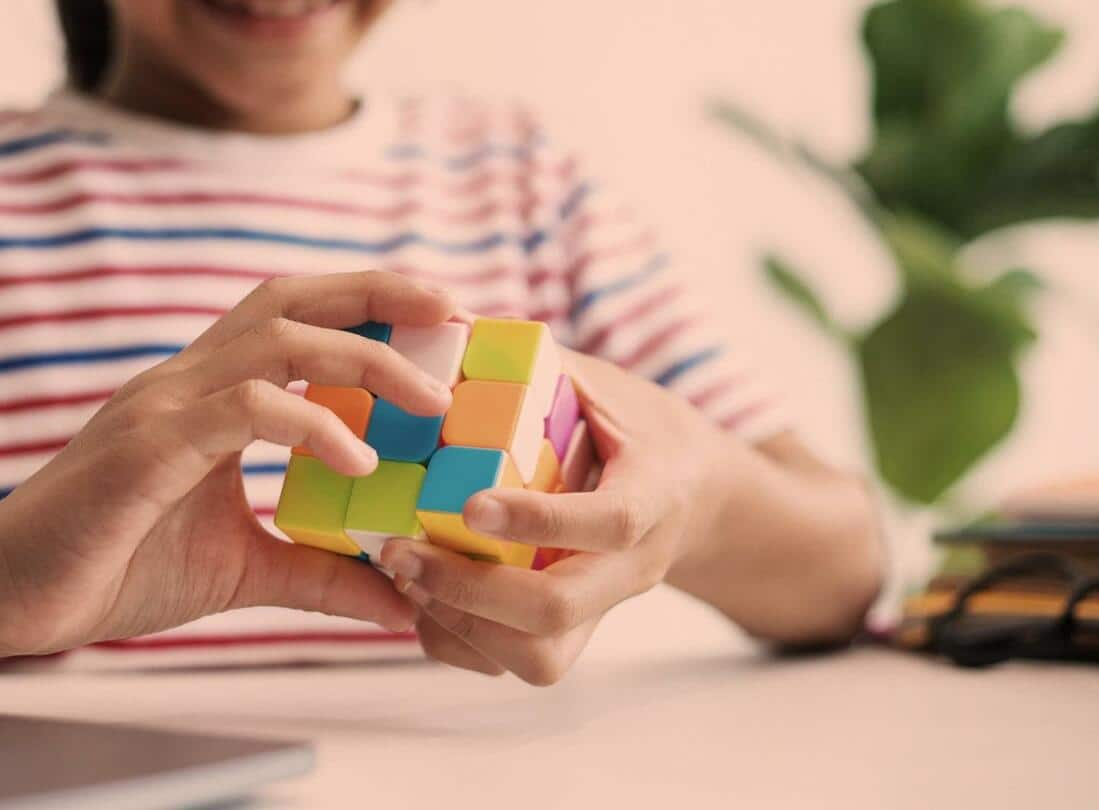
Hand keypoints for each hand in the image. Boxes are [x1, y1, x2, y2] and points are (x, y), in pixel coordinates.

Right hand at [0, 272, 457, 657]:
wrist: (3, 594)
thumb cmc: (112, 567)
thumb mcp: (241, 571)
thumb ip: (318, 574)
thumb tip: (402, 601)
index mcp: (209, 395)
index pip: (298, 319)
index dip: (370, 307)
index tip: (444, 326)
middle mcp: (188, 382)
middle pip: (293, 298)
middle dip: (378, 293)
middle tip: (455, 311)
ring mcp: (164, 406)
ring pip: (276, 340)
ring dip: (364, 359)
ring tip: (430, 400)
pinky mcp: (145, 448)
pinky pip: (242, 410)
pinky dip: (308, 424)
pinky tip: (356, 461)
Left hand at [379, 349, 736, 684]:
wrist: (697, 500)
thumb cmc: (637, 429)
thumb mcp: (605, 384)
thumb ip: (538, 363)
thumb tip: (445, 316)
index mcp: (654, 496)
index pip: (607, 522)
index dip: (537, 520)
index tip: (467, 504)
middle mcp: (633, 568)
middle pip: (559, 608)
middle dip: (469, 587)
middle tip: (400, 549)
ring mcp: (605, 611)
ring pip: (536, 656)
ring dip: (456, 620)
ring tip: (402, 570)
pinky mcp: (575, 636)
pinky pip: (514, 663)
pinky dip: (457, 640)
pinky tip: (419, 594)